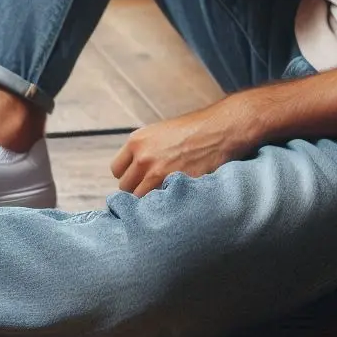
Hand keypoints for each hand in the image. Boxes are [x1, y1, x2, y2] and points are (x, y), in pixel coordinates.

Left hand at [110, 99, 258, 197]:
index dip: (129, 176)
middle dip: (138, 190)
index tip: (139, 180)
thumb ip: (143, 151)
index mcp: (136, 141)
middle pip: (125, 188)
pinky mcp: (174, 185)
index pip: (117, 171)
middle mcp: (142, 157)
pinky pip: (159, 205)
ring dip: (150, 201)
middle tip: (155, 189)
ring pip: (140, 200)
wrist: (219, 130)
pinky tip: (174, 200)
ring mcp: (157, 173)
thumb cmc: (193, 131)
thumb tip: (134, 173)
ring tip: (164, 197)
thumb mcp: (160, 133)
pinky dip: (164, 206)